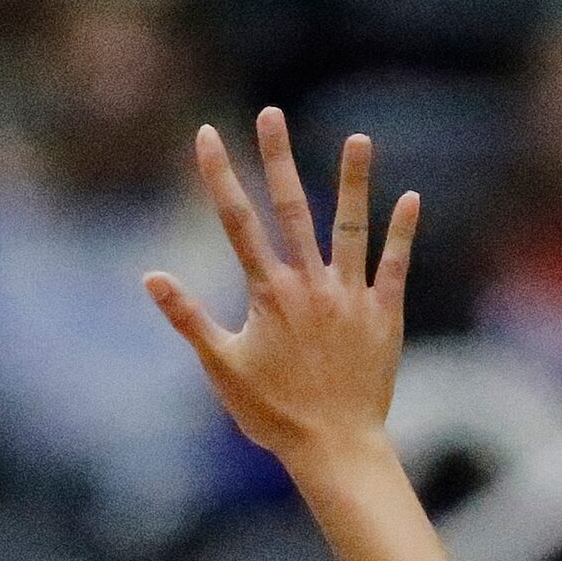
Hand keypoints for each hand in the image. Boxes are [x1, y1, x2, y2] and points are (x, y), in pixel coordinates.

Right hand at [146, 107, 418, 471]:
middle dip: (277, 158)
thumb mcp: (221, 367)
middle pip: (291, 208)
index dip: (219, 175)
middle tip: (271, 114)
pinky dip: (402, 232)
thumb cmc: (272, 414)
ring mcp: (349, 296)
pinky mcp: (383, 314)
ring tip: (359, 138)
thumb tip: (150, 277)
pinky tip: (411, 197)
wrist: (334, 446)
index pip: (237, 222)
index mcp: (268, 294)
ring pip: (351, 227)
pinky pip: (394, 265)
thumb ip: (189, 317)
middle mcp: (310, 285)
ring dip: (353, 181)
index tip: (207, 135)